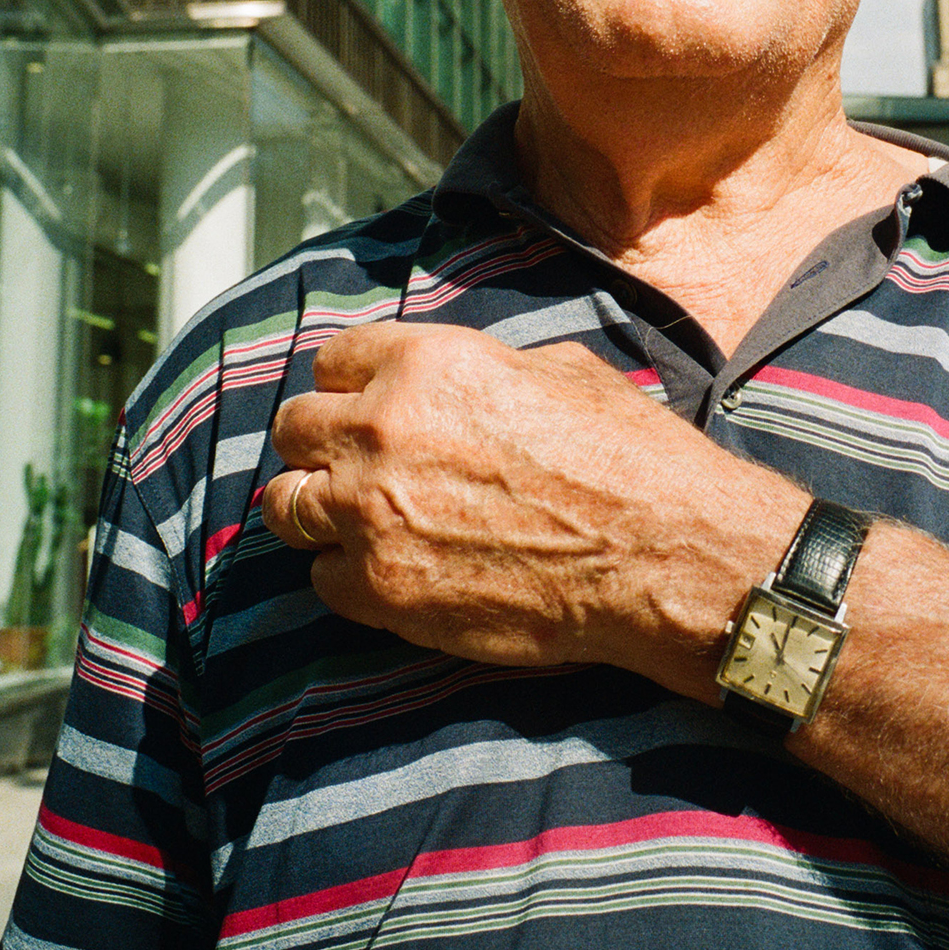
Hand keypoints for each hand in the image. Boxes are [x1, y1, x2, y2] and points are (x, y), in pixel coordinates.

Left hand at [261, 322, 803, 687]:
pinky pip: (323, 579)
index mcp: (425, 362)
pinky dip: (352, 576)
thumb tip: (453, 381)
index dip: (354, 385)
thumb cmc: (629, 457)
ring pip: (286, 505)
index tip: (368, 408)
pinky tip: (398, 571)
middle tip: (359, 468)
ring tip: (363, 522)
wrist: (663, 553)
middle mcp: (382, 429)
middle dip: (323, 445)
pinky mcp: (381, 590)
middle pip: (294, 428)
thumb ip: (480, 369)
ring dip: (320, 510)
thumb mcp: (560, 371)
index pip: (333, 359)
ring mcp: (372, 513)